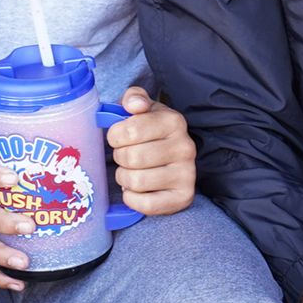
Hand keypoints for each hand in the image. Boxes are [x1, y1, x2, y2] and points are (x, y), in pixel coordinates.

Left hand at [108, 88, 195, 216]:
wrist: (171, 160)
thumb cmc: (149, 132)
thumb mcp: (141, 109)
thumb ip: (134, 98)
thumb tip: (134, 104)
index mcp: (174, 121)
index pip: (129, 131)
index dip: (115, 136)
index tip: (119, 138)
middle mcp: (185, 147)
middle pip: (131, 158)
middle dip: (120, 158)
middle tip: (126, 157)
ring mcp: (187, 174)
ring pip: (136, 182)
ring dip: (124, 179)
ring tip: (131, 172)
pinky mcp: (183, 197)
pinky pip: (146, 204)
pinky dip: (133, 199)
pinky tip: (137, 190)